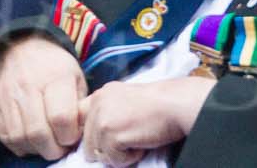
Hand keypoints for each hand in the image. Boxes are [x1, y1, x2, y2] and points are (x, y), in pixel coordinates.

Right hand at [0, 35, 86, 160]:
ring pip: (21, 138)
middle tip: (61, 147)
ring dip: (37, 149)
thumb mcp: (75, 76)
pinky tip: (32, 140)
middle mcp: (29, 86)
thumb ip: (82, 104)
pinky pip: (6, 137)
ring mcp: (9, 96)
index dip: (69, 135)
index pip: (61, 117)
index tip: (73, 135)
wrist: (19, 48)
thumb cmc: (54, 66)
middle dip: (54, 149)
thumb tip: (84, 130)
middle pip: (39, 132)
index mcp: (55, 77)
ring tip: (47, 144)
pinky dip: (21, 146)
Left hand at [78, 77, 213, 165]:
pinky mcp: (112, 135)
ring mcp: (103, 120)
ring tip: (137, 137)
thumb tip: (92, 138)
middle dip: (108, 148)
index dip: (92, 135)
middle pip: (88, 144)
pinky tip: (142, 141)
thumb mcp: (124, 100)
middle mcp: (97, 104)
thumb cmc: (158, 105)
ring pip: (100, 155)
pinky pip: (115, 161)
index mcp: (100, 95)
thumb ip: (106, 112)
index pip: (80, 121)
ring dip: (119, 153)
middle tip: (131, 137)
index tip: (108, 137)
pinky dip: (130, 157)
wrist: (177, 104)